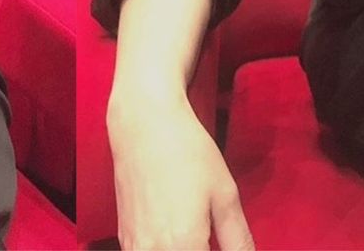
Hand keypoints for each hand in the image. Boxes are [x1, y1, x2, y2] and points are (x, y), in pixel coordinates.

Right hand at [109, 92, 254, 249]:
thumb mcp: (225, 195)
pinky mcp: (124, 236)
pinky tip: (177, 239)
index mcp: (184, 246)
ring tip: (198, 239)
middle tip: (211, 239)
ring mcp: (135, 246)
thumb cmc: (187, 152)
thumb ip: (238, 240)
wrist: (142, 124)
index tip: (225, 245)